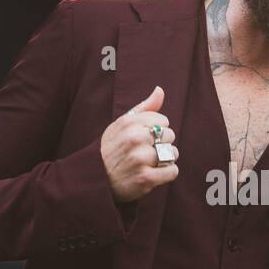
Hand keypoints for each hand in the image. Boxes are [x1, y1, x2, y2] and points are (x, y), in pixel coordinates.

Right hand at [100, 85, 178, 201]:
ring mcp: (140, 159)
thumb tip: (160, 90)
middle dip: (162, 144)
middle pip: (170, 136)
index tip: (144, 138)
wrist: (96, 179)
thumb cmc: (112, 148)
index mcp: (129, 122)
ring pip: (173, 153)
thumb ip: (143, 108)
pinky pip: (172, 171)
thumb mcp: (122, 124)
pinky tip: (154, 174)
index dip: (156, 130)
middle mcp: (135, 139)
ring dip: (166, 160)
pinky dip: (167, 174)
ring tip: (150, 163)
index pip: (163, 120)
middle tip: (146, 152)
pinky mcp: (145, 178)